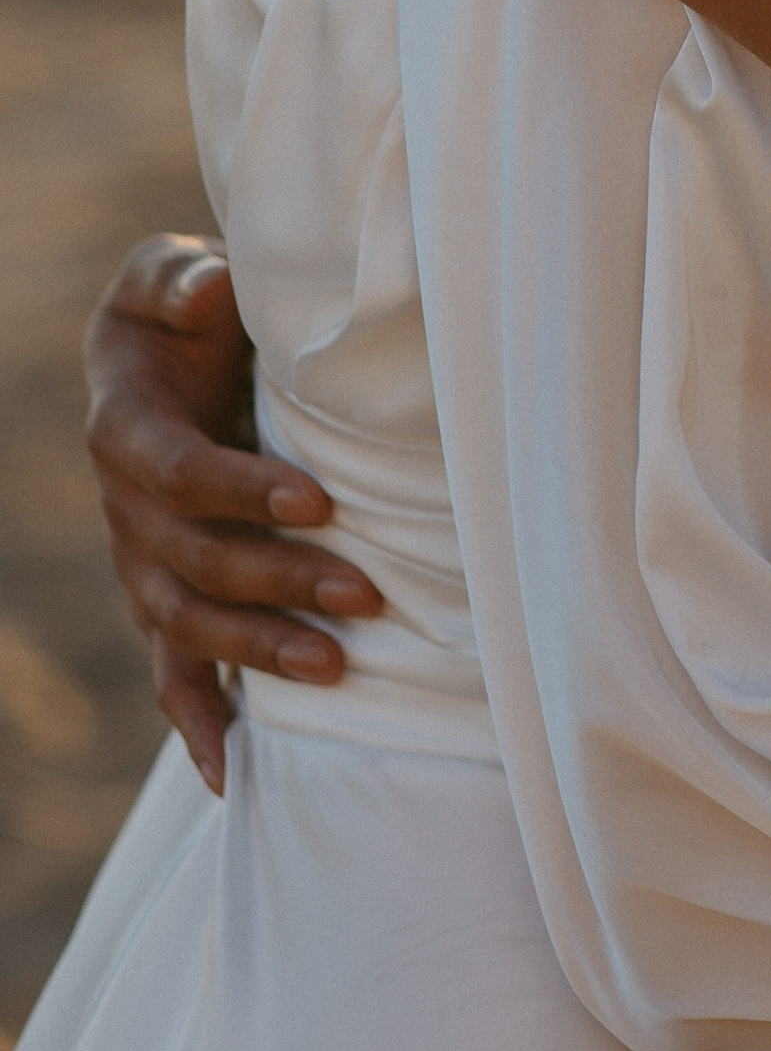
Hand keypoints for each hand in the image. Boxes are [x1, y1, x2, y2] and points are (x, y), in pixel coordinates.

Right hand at [86, 238, 386, 792]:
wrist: (164, 356)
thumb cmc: (185, 312)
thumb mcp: (171, 277)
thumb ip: (181, 281)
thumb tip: (209, 291)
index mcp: (126, 432)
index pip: (182, 475)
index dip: (245, 491)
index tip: (320, 501)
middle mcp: (126, 512)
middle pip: (194, 564)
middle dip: (279, 582)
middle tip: (365, 591)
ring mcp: (143, 566)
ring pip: (188, 627)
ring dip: (260, 650)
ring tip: (338, 666)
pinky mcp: (166, 598)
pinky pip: (172, 673)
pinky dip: (198, 725)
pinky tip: (233, 773)